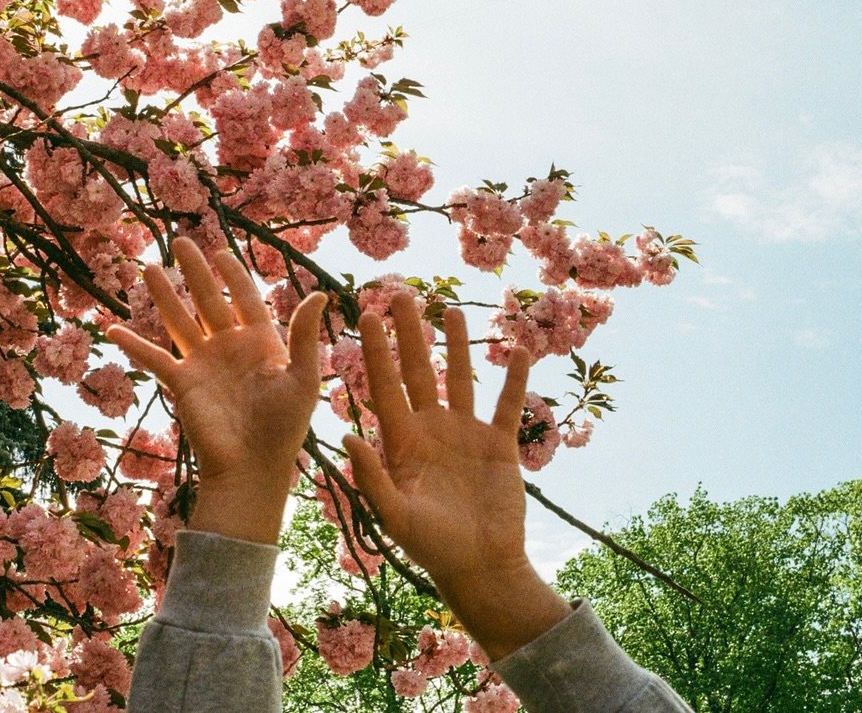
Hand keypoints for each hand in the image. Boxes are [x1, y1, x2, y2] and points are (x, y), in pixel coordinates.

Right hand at [106, 237, 325, 543]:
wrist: (253, 468)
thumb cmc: (284, 427)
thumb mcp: (302, 378)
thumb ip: (304, 336)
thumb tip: (319, 294)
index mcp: (260, 342)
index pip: (245, 298)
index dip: (233, 275)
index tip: (221, 251)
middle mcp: (229, 347)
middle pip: (208, 300)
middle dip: (195, 271)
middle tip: (180, 240)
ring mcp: (203, 364)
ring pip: (180, 320)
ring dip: (164, 295)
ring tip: (150, 267)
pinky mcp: (182, 384)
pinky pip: (153, 359)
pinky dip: (134, 345)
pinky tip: (113, 329)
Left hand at [343, 293, 571, 658]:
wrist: (480, 567)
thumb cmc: (432, 548)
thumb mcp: (396, 515)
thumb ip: (372, 477)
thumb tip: (345, 436)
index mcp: (402, 442)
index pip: (384, 386)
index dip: (376, 351)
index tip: (365, 315)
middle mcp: (431, 429)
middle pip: (418, 370)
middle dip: (410, 333)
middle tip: (400, 293)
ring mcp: (466, 434)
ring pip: (460, 378)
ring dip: (457, 344)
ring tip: (449, 309)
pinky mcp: (499, 445)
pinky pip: (506, 404)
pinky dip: (513, 378)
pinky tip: (516, 349)